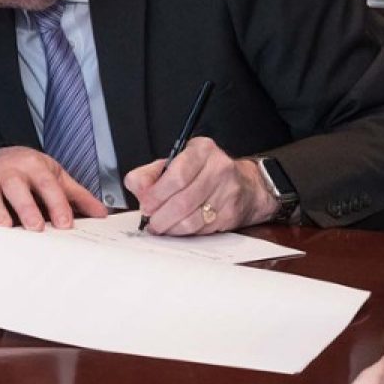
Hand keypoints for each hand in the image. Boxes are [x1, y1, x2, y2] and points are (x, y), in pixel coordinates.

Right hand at [0, 146, 108, 230]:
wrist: (3, 153)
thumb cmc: (32, 170)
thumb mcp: (56, 177)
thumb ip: (78, 196)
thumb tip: (102, 213)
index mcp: (35, 166)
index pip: (47, 185)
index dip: (57, 204)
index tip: (65, 224)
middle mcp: (12, 170)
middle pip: (18, 187)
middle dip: (26, 207)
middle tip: (35, 228)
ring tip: (4, 227)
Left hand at [123, 137, 276, 235]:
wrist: (246, 186)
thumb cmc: (205, 173)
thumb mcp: (177, 163)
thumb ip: (151, 173)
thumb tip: (137, 187)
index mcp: (202, 150)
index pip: (177, 175)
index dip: (157, 194)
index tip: (145, 205)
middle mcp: (219, 168)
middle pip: (183, 201)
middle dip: (160, 216)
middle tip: (150, 221)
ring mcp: (228, 192)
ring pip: (191, 220)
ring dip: (170, 228)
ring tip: (161, 227)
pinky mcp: (231, 214)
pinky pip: (201, 230)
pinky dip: (184, 233)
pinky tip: (178, 228)